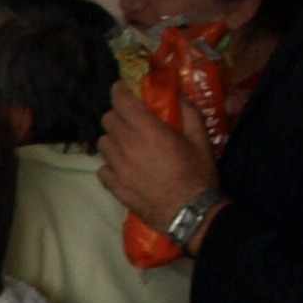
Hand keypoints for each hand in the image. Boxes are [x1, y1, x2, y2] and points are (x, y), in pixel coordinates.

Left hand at [99, 78, 216, 224]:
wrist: (190, 213)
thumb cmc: (198, 175)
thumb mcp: (201, 140)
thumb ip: (189, 113)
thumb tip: (181, 94)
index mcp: (148, 130)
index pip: (121, 101)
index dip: (119, 91)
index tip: (123, 89)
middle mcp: (127, 145)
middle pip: (108, 120)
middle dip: (117, 115)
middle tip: (130, 120)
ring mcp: (118, 167)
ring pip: (102, 143)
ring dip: (112, 139)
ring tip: (126, 144)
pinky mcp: (115, 186)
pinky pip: (102, 169)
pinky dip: (109, 165)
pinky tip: (122, 168)